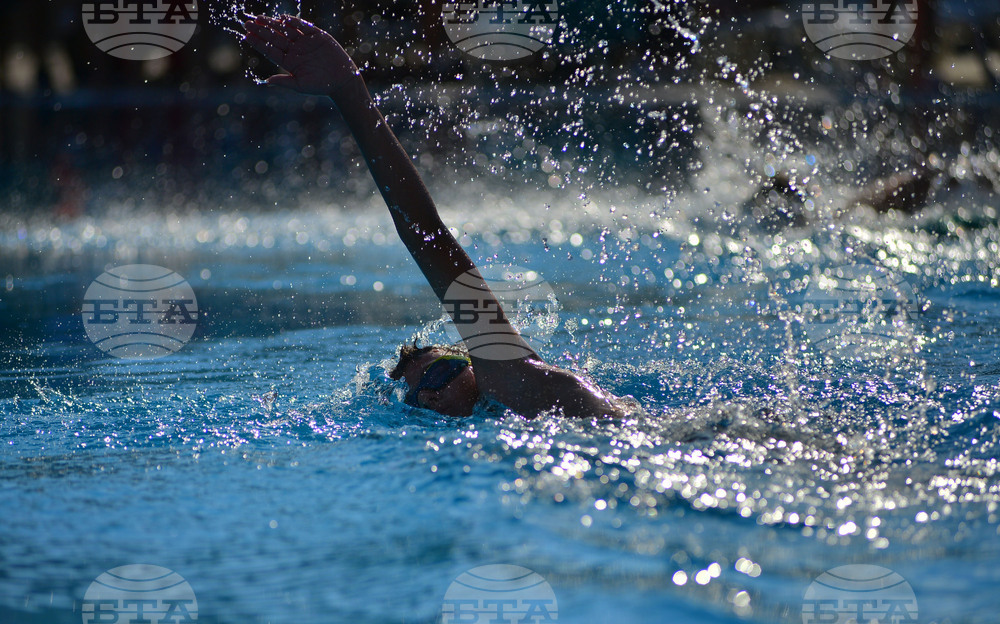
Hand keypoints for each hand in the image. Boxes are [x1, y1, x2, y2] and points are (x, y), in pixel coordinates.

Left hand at [243, 15, 360, 98]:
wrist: (343, 80)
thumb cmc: (321, 86)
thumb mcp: (301, 85)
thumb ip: (284, 81)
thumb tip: (266, 81)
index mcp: (289, 62)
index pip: (270, 51)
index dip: (259, 43)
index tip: (247, 37)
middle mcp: (295, 50)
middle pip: (275, 38)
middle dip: (261, 31)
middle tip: (247, 24)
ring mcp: (305, 42)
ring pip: (286, 30)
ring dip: (273, 24)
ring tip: (260, 18)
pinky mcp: (317, 36)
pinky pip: (304, 27)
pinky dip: (294, 22)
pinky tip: (283, 18)